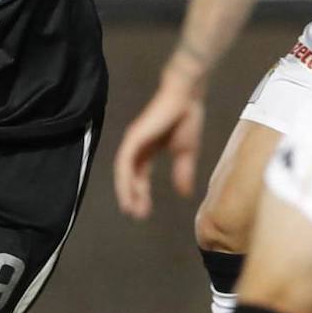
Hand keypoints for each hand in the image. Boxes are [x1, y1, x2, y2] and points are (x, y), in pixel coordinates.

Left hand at [114, 61, 206, 218]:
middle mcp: (137, 147)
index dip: (141, 193)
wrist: (187, 98)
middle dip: (132, 196)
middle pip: (130, 176)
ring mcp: (133, 142)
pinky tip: (128, 193)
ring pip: (124, 172)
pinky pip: (125, 163)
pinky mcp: (134, 138)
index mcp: (148, 150)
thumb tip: (184, 193)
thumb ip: (183, 172)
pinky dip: (125, 179)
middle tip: (136, 215)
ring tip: (130, 209)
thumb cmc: (187, 119)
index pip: (140, 175)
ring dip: (126, 191)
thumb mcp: (187, 152)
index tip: (144, 211)